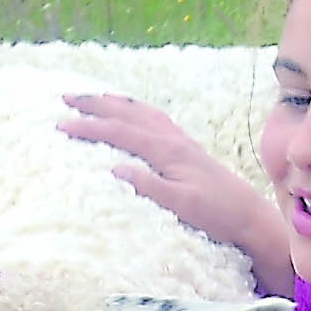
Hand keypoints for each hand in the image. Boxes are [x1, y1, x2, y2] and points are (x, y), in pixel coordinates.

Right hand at [60, 92, 294, 296]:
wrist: (249, 215)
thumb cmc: (216, 214)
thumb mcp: (181, 205)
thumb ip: (149, 185)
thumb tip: (115, 167)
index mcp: (168, 151)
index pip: (120, 132)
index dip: (89, 126)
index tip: (61, 124)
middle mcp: (174, 139)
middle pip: (128, 113)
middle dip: (96, 103)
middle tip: (66, 96)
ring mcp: (181, 141)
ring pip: (142, 112)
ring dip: (116, 101)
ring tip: (93, 96)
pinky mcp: (187, 148)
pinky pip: (156, 118)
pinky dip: (137, 109)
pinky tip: (133, 111)